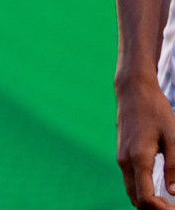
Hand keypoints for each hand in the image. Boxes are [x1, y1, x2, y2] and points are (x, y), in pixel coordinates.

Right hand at [117, 76, 174, 207]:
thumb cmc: (155, 111)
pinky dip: (143, 192)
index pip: (145, 198)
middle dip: (155, 209)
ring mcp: (121, 158)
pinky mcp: (123, 155)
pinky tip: (160, 189)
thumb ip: (174, 166)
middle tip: (174, 206)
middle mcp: (125, 162)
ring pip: (132, 192)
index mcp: (138, 159)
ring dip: (149, 202)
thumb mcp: (172, 136)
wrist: (133, 91)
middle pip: (136, 200)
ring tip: (170, 202)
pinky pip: (131, 181)